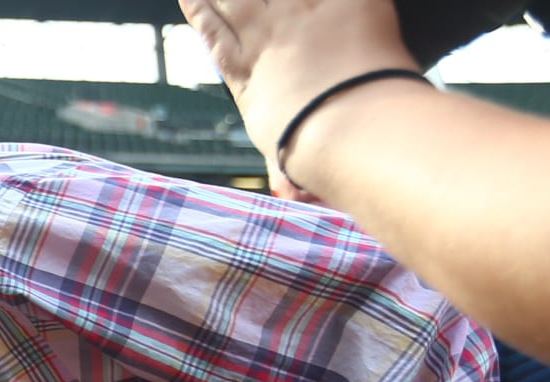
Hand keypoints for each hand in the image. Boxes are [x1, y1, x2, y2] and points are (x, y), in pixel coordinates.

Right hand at [177, 0, 416, 187]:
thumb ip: (289, 171)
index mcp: (248, 76)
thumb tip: (290, 194)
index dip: (198, 12)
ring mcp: (303, 14)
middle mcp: (267, 38)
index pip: (214, 36)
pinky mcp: (346, 1)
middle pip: (233, 0)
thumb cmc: (315, 154)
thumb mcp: (290, 163)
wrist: (350, 128)